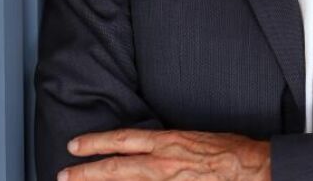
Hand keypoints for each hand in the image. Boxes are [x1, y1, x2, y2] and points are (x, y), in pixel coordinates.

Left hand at [59, 129, 269, 179]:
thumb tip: (147, 151)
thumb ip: (166, 145)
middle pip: (115, 166)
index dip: (96, 142)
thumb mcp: (191, 138)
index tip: (75, 146)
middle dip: (86, 172)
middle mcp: (161, 162)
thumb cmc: (226, 150)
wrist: (248, 167)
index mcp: (166, 141)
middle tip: (63, 175)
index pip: (122, 140)